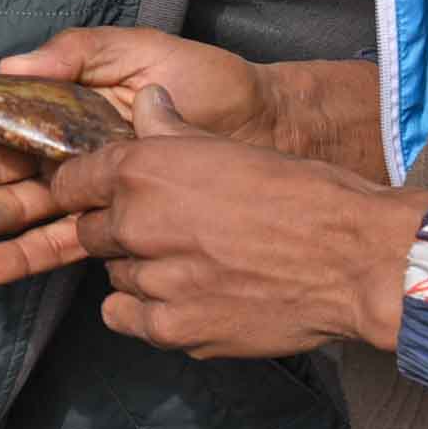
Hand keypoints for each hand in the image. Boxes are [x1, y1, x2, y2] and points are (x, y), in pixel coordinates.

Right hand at [0, 29, 313, 287]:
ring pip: (18, 206)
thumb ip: (81, 52)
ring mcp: (81, 190)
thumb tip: (13, 64)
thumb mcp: (145, 52)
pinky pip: (57, 243)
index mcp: (62, 100)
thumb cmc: (209, 83)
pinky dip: (22, 256)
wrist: (268, 132)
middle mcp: (61, 146)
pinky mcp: (107, 228)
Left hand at [47, 92, 422, 357]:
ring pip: (115, 276)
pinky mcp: (174, 328)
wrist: (356, 260)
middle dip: (118, 231)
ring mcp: (154, 280)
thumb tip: (146, 99)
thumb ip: (170, 130)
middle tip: (162, 233)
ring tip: (190, 265)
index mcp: (145, 170)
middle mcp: (138, 224)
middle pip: (91, 232)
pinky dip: (147, 312)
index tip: (95, 196)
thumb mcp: (230, 147)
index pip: (71, 181)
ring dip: (140, 272)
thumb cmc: (303, 196)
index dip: (82, 189)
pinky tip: (182, 300)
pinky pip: (127, 318)